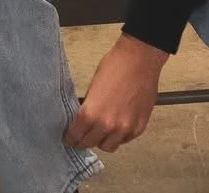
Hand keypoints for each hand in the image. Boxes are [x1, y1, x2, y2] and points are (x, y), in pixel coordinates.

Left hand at [64, 33, 168, 151]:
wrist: (139, 61)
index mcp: (92, 113)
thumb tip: (84, 118)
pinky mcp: (139, 128)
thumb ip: (89, 107)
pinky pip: (125, 140)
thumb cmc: (113, 67)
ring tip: (99, 133)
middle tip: (81, 138)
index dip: (70, 138)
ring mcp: (126, 129)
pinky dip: (119, 137)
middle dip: (83, 141)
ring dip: (102, 141)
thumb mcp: (92, 86)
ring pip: (109, 146)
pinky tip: (115, 127)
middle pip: (91, 143)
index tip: (68, 140)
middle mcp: (108, 126)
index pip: (76, 134)